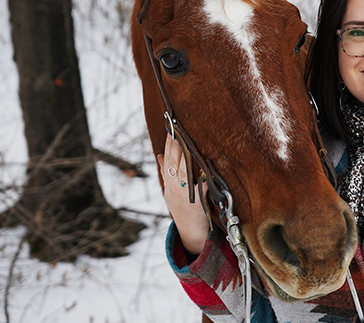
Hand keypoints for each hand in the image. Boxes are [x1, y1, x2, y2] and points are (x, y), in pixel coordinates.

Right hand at [157, 133, 209, 255]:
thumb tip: (159, 155)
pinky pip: (200, 188)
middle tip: (176, 131)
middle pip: (173, 164)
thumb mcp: (171, 191)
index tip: (170, 131)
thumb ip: (167, 174)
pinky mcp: (196, 203)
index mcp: (169, 185)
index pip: (167, 161)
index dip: (168, 146)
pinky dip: (202, 179)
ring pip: (183, 172)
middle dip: (174, 147)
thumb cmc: (182, 209)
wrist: (190, 232)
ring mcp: (184, 195)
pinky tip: (204, 170)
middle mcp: (174, 188)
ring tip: (185, 143)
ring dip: (184, 157)